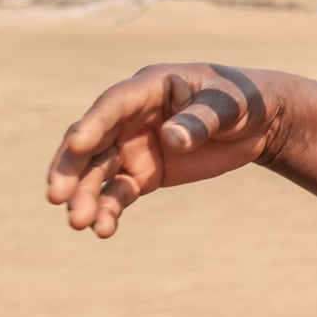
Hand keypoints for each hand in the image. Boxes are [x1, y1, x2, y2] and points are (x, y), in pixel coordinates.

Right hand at [47, 63, 277, 237]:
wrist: (259, 123)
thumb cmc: (242, 99)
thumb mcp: (229, 103)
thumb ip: (201, 119)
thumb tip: (171, 139)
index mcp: (150, 87)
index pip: (113, 104)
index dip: (94, 123)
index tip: (77, 145)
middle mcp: (131, 117)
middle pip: (90, 142)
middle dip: (71, 168)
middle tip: (57, 197)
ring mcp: (132, 147)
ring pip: (97, 172)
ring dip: (85, 196)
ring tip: (81, 223)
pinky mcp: (142, 174)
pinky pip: (117, 193)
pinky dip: (108, 210)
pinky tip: (104, 229)